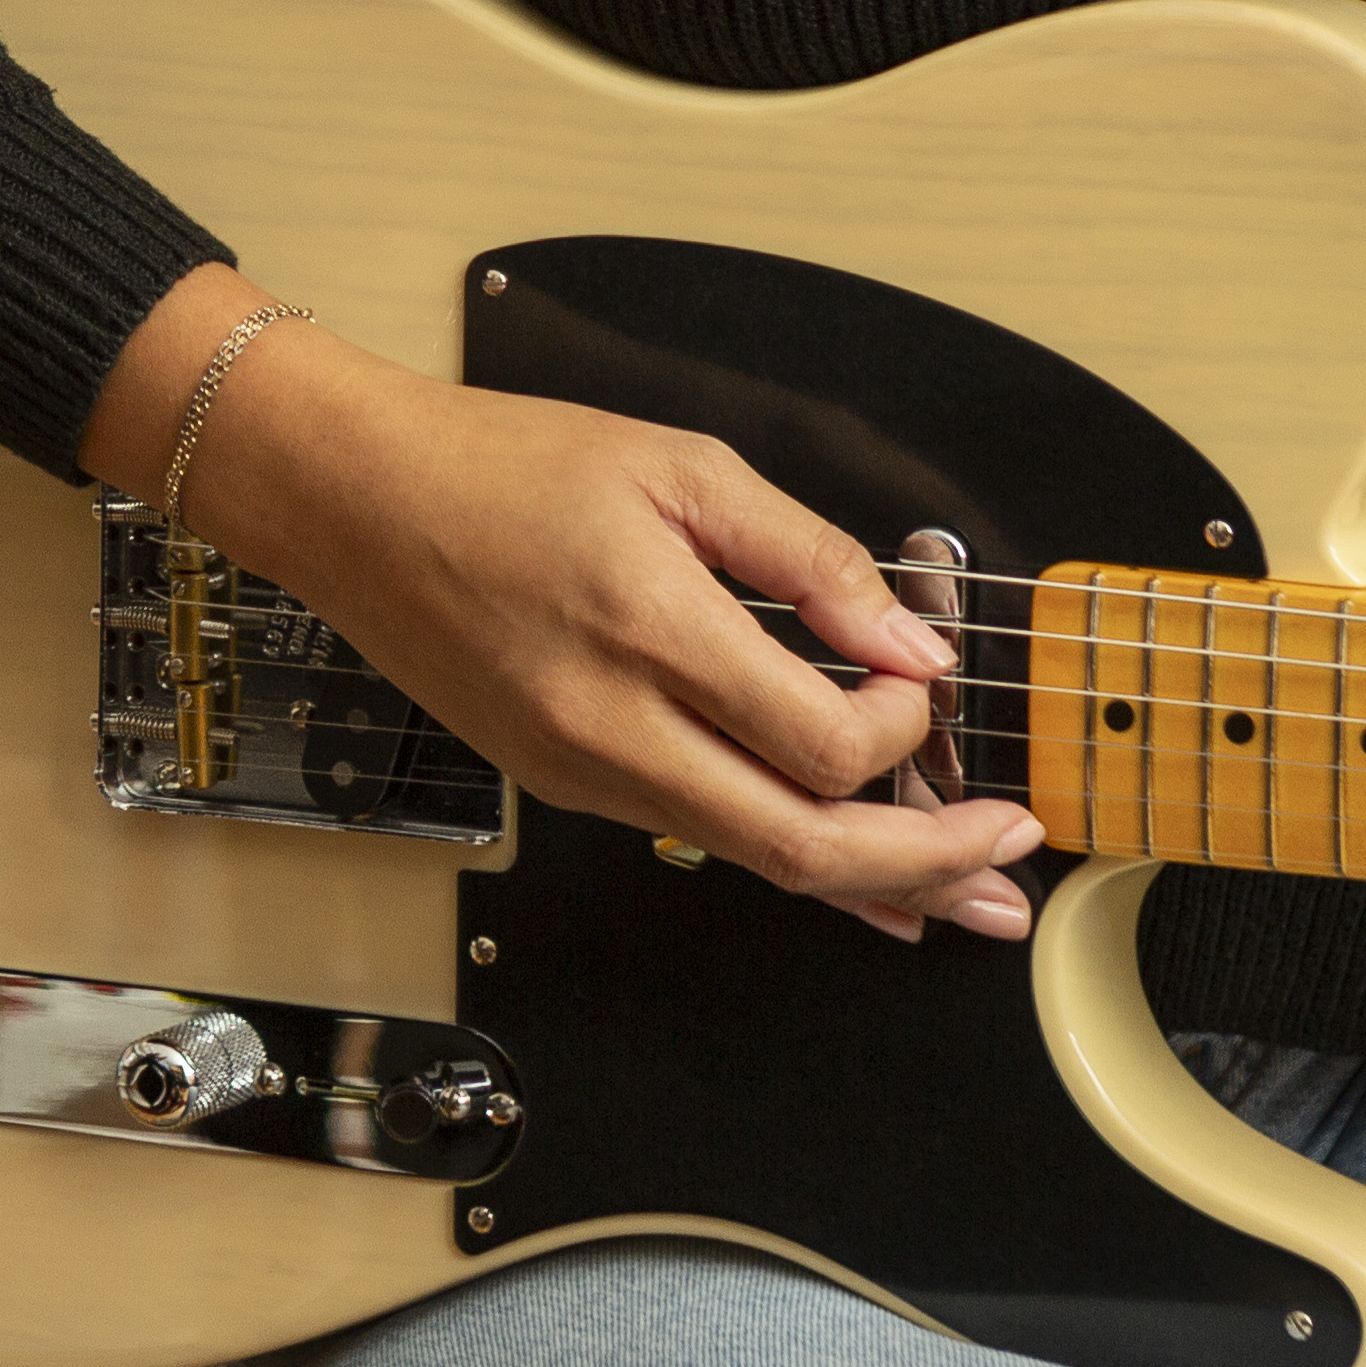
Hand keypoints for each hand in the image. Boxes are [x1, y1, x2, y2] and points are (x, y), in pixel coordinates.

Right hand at [85, 262, 1043, 941]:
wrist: (353, 501)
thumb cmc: (502, 464)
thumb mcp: (677, 464)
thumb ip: (807, 557)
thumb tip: (910, 646)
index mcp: (650, 630)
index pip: (822, 742)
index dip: (903, 730)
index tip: (922, 683)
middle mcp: (612, 727)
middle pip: (800, 846)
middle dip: (928, 865)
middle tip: (1012, 861)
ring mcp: (582, 772)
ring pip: (754, 861)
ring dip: (871, 884)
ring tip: (966, 902)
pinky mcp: (563, 784)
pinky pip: (700, 838)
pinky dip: (789, 862)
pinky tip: (853, 884)